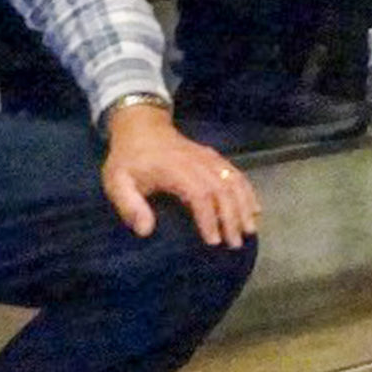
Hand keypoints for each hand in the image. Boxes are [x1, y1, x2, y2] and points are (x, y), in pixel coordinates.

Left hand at [101, 105, 259, 247]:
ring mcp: (209, 158)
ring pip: (234, 181)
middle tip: (235, 243)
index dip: (209, 218)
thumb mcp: (116, 182)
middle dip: (232, 217)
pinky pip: (236, 174)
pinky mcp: (214, 158)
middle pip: (223, 189)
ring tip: (250, 230)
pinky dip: (248, 191)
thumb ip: (129, 205)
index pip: (199, 194)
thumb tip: (145, 231)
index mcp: (175, 169)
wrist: (142, 127)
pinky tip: (254, 208)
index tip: (213, 242)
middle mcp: (198, 162)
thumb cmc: (128, 160)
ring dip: (244, 205)